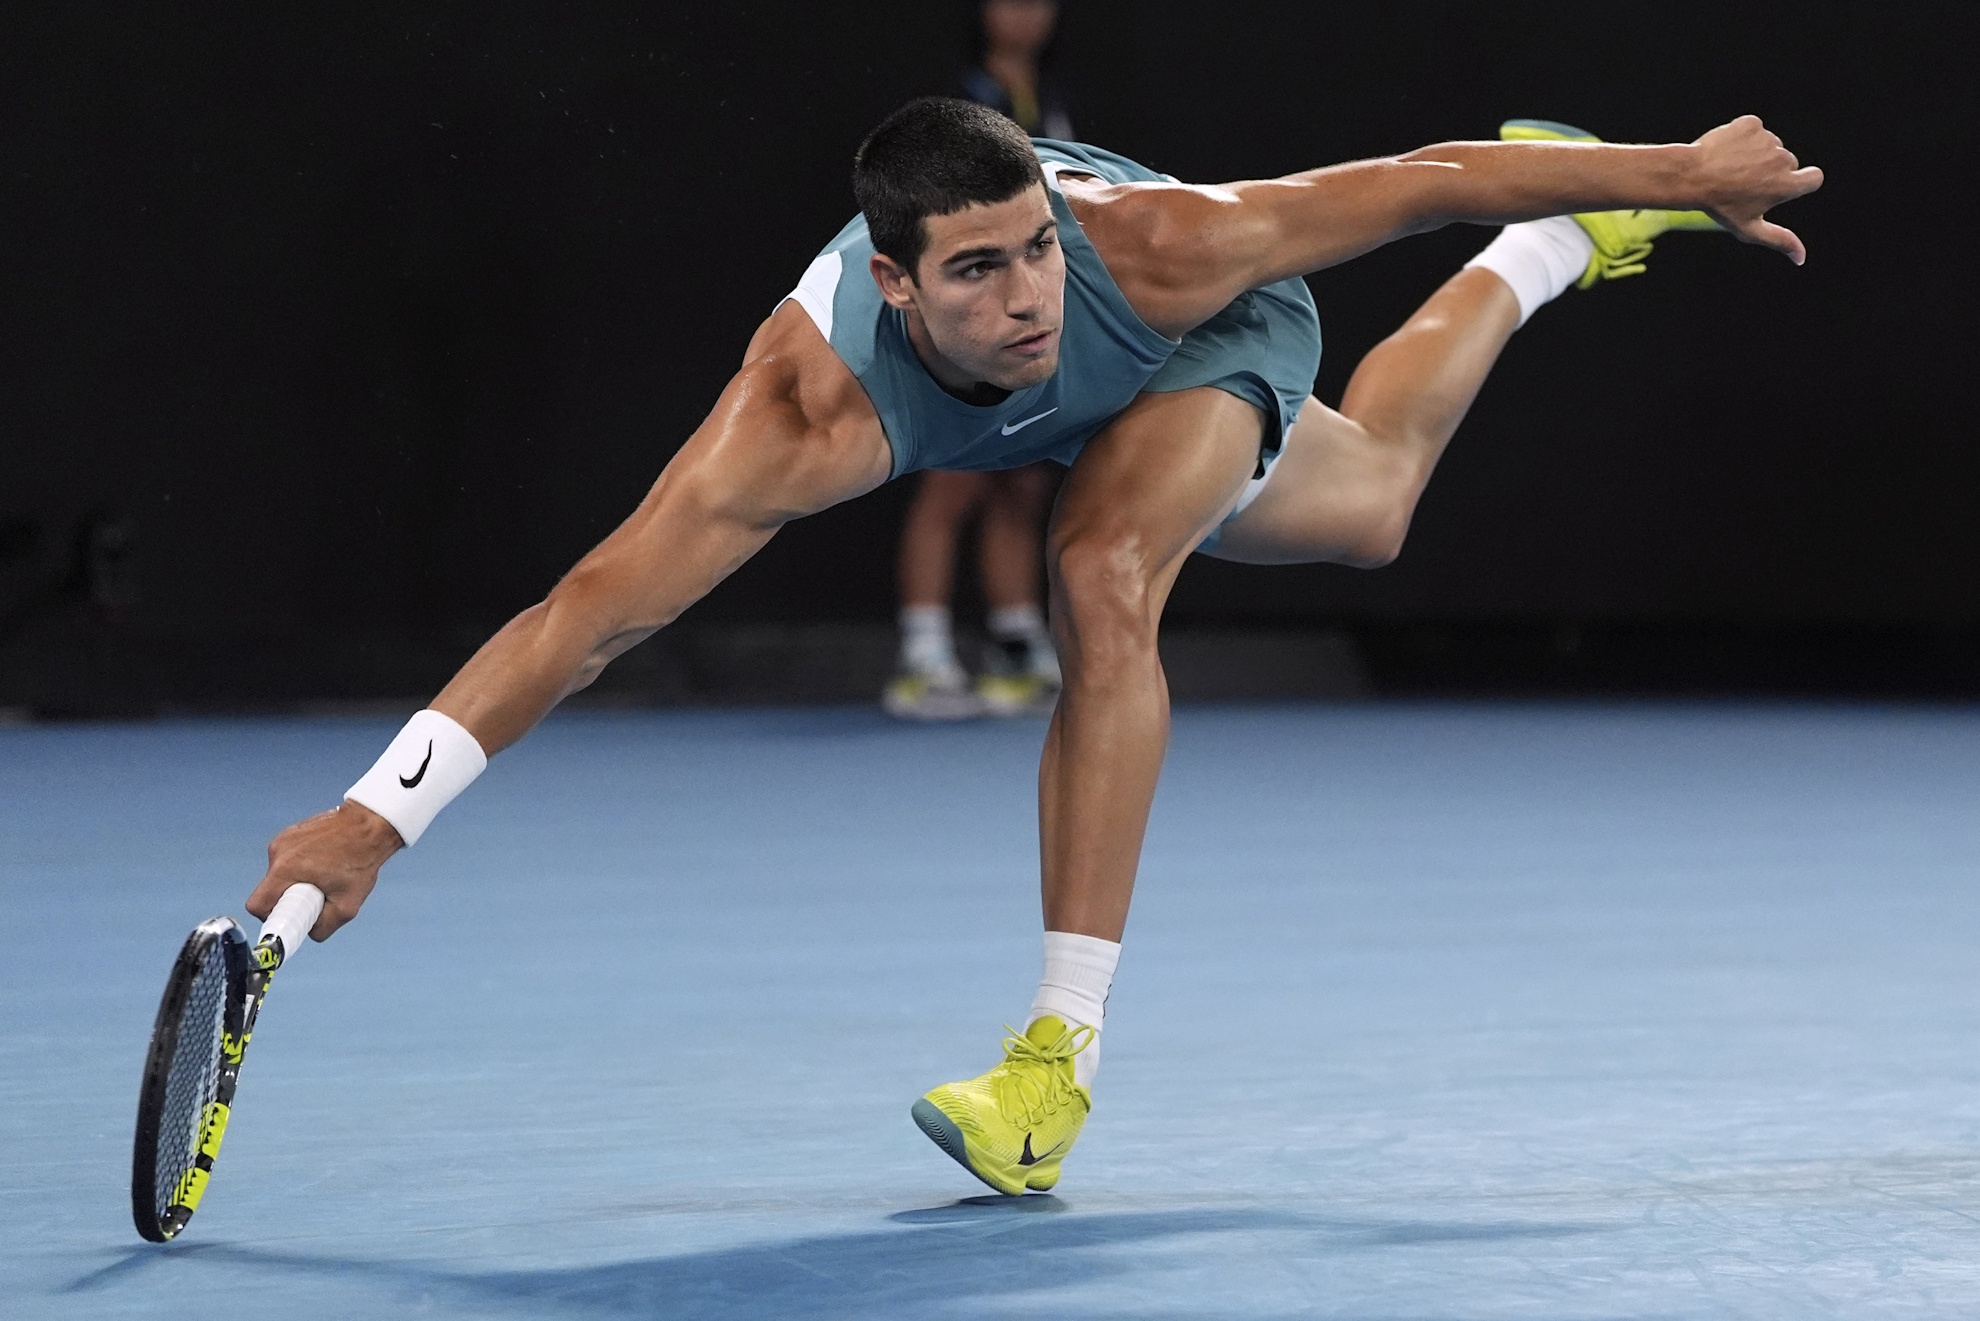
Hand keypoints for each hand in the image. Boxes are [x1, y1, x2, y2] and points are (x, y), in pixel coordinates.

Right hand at [246, 800, 403, 939]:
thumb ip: (323, 927)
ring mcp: (283, 839)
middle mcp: (278, 852)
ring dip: (298, 882)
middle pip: (270, 891)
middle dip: (291, 900)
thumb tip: (308, 932)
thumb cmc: (361, 861)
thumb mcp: (347, 906)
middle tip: (317, 896)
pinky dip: (302, 866)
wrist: (371, 825)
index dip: (274, 917)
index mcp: (285, 869)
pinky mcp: (291, 833)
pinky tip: (326, 861)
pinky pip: (288, 860)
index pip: (258, 905)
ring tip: (327, 874)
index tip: (293, 918)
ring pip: (280, 875)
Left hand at [1690, 115, 1823, 263]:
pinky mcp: (1752, 124)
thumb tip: (1801, 258)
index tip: (1783, 184)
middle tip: (1741, 183)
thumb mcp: (1749, 228)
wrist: (1689, 177)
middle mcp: (1782, 159)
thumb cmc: (1720, 206)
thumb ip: (1779, 240)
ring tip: (1731, 169)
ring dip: (1755, 155)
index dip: (1801, 181)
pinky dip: (1742, 139)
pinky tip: (1726, 152)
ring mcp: (1768, 139)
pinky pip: (1753, 131)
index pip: (1814, 178)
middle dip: (1770, 171)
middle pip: (1787, 162)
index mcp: (1787, 185)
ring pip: (1769, 146)